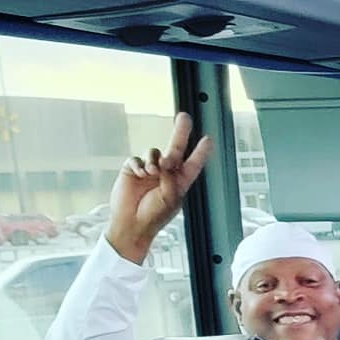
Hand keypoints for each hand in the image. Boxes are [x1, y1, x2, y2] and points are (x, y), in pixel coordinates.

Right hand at [107, 112, 213, 264]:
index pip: (193, 163)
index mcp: (180, 182)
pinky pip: (136, 159)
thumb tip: (162, 162)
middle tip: (184, 117)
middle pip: (175, 148)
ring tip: (152, 172)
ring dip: (154, 159)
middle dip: (180, 132)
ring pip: (154, 152)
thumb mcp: (170, 198)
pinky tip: (139, 174)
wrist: (130, 223)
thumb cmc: (154, 215)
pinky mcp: (133, 170)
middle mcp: (166, 173)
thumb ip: (170, 178)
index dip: (200, 152)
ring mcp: (149, 170)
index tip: (209, 139)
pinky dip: (138, 165)